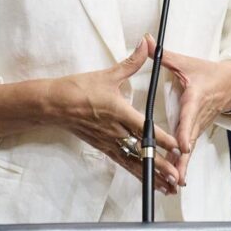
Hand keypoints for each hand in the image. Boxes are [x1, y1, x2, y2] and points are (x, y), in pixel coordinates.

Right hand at [50, 38, 181, 193]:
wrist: (54, 104)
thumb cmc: (79, 89)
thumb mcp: (107, 74)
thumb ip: (131, 62)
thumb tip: (145, 44)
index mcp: (119, 112)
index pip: (144, 128)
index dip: (161, 139)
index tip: (177, 147)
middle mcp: (115, 131)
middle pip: (141, 152)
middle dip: (160, 166)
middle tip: (177, 177)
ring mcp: (109, 142)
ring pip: (134, 162)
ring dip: (152, 175)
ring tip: (168, 187)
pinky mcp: (103, 148)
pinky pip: (123, 163)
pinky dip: (137, 172)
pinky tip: (147, 181)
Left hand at [145, 34, 230, 186]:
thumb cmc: (208, 72)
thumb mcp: (186, 62)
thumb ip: (163, 55)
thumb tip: (146, 40)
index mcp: (195, 98)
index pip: (189, 117)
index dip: (186, 131)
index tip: (182, 145)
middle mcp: (198, 116)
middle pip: (189, 140)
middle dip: (182, 159)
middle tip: (176, 176)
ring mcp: (199, 126)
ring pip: (190, 149)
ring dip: (182, 166)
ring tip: (174, 184)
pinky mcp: (198, 131)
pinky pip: (189, 149)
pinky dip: (183, 164)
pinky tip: (176, 180)